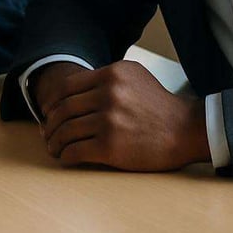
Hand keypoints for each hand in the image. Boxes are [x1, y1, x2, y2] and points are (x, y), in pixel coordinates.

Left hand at [35, 60, 209, 170]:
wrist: (186, 130)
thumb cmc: (158, 105)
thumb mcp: (134, 76)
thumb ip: (105, 77)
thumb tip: (71, 90)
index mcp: (111, 75)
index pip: (67, 87)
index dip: (52, 102)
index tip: (47, 112)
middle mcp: (108, 95)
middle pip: (63, 109)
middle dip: (49, 124)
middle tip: (46, 133)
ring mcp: (109, 121)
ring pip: (66, 131)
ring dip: (54, 142)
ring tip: (52, 147)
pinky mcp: (110, 146)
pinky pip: (75, 150)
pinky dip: (65, 155)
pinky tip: (65, 157)